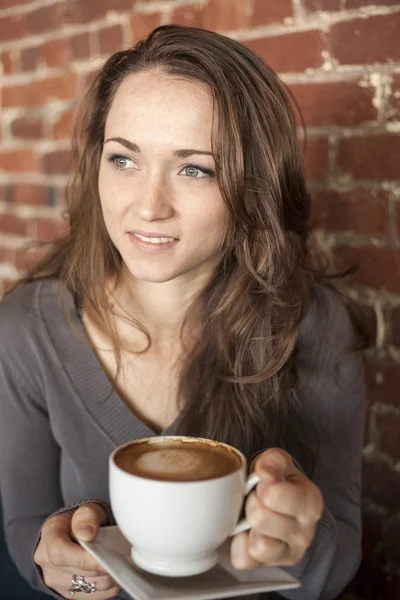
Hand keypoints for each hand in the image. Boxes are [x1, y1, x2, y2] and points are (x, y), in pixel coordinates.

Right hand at [34, 503, 120, 598]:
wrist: (74, 532)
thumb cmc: (82, 521)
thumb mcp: (86, 509)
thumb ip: (86, 516)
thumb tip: (87, 533)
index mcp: (49, 536)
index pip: (60, 553)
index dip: (84, 559)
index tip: (105, 559)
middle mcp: (46, 562)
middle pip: (78, 573)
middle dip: (102, 566)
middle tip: (122, 557)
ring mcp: (55, 581)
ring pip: (88, 587)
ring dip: (107, 578)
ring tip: (117, 563)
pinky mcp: (67, 594)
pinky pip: (92, 597)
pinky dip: (107, 588)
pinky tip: (112, 574)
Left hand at [231, 449, 322, 569]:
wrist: (281, 505)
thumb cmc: (279, 482)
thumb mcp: (279, 463)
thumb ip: (273, 461)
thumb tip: (264, 472)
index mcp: (310, 502)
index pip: (274, 495)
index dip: (261, 486)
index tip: (264, 484)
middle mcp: (306, 533)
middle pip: (260, 518)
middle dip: (252, 504)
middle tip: (257, 500)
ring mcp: (289, 554)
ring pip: (257, 546)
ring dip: (248, 527)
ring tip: (254, 517)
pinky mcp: (269, 567)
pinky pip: (243, 560)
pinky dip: (239, 545)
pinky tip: (247, 533)